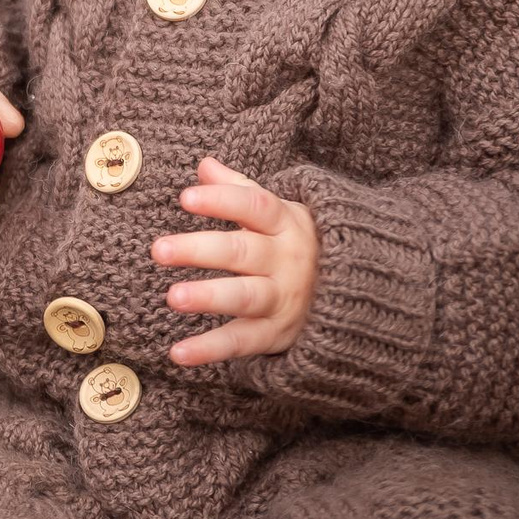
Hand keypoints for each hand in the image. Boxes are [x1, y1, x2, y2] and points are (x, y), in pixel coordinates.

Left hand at [151, 157, 318, 364]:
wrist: (360, 296)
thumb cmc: (297, 246)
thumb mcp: (280, 213)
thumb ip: (240, 190)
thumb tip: (205, 165)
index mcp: (286, 224)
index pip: (254, 205)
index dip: (221, 200)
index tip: (185, 197)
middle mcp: (286, 261)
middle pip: (241, 252)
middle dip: (199, 250)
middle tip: (158, 249)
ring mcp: (282, 299)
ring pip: (243, 297)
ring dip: (208, 297)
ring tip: (172, 297)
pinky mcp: (276, 334)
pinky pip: (241, 342)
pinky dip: (209, 350)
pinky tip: (177, 353)